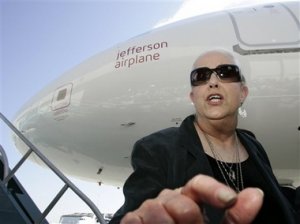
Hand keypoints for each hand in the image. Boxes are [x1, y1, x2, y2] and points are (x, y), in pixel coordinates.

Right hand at [120, 175, 263, 223]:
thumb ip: (236, 216)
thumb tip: (256, 194)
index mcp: (190, 198)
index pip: (199, 184)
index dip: (214, 190)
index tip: (229, 199)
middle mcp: (169, 199)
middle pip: (180, 200)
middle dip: (190, 219)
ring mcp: (150, 208)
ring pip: (157, 209)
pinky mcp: (133, 219)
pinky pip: (136, 219)